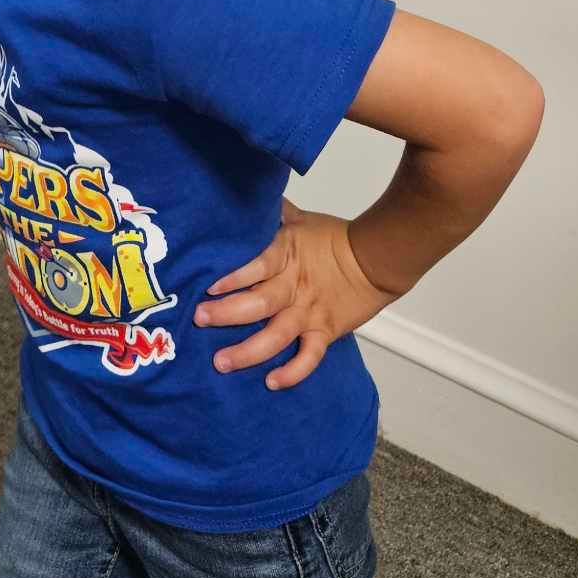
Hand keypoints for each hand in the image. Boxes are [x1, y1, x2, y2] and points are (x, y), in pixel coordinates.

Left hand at [193, 197, 395, 391]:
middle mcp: (294, 287)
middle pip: (259, 303)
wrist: (376, 259)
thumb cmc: (336, 238)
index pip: (257, 266)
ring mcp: (309, 313)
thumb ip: (274, 214)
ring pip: (276, 336)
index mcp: (287, 256)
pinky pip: (309, 358)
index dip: (233, 277)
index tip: (208, 288)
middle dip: (227, 313)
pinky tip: (272, 382)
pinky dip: (293, 372)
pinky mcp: (324, 333)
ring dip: (248, 351)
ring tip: (221, 362)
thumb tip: (252, 196)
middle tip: (200, 319)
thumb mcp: (301, 220)